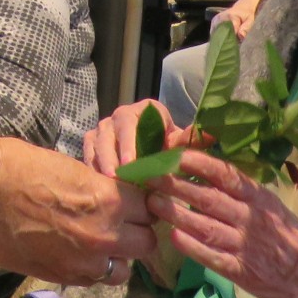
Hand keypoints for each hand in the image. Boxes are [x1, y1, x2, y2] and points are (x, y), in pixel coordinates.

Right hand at [0, 139, 154, 285]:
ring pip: (123, 270)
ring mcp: (83, 261)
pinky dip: (91, 270)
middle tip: (118, 222)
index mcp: (109, 200)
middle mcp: (104, 235)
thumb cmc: (18, 167)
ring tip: (98, 243)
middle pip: (145, 242)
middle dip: (135, 232)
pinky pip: (93, 280)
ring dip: (117, 256)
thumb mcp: (70, 166)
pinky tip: (75, 253)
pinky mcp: (61, 276)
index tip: (130, 201)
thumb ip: (98, 187)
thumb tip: (111, 195)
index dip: (139, 203)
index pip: (148, 208)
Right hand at [82, 102, 196, 177]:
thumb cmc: (168, 144)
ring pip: (96, 145)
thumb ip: (188, 140)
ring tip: (106, 185)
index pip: (132, 123)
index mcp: (145, 110)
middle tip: (115, 177)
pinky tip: (97, 187)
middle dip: (111, 157)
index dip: (129, 143)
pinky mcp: (92, 143)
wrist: (155, 147)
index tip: (131, 164)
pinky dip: (91, 169)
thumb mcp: (178, 142)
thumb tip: (210, 134)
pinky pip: (87, 155)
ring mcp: (103, 129)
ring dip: (100, 165)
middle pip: (109, 134)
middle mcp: (120, 116)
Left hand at [146, 149, 297, 297]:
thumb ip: (244, 193)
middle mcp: (251, 219)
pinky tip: (172, 236)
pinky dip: (190, 246)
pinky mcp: (240, 272)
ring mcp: (245, 246)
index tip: (175, 154)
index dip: (199, 163)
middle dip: (175, 185)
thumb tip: (208, 173)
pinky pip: (210, 257)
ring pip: (204, 226)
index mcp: (260, 198)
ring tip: (152, 203)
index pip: (227, 175)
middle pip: (208, 198)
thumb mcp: (273, 207)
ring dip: (175, 213)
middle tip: (149, 175)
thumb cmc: (292, 237)